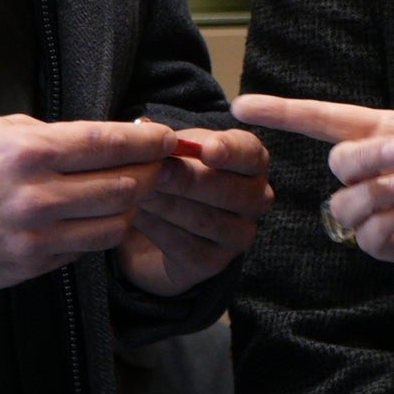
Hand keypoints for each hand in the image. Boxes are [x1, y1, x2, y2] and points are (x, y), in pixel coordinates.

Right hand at [0, 115, 173, 291]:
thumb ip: (53, 134)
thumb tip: (107, 137)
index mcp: (30, 151)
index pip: (109, 143)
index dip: (148, 141)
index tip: (169, 138)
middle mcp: (38, 195)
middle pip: (125, 186)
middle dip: (150, 174)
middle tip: (160, 166)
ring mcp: (36, 236)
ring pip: (114, 225)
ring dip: (129, 209)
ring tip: (128, 194)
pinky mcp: (31, 265)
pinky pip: (84, 250)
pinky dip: (95, 234)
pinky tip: (89, 219)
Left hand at [123, 128, 273, 295]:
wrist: (157, 230)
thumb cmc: (173, 177)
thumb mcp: (173, 152)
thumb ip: (166, 141)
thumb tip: (148, 130)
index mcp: (251, 161)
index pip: (250, 153)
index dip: (230, 151)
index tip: (207, 150)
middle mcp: (255, 198)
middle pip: (229, 190)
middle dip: (188, 180)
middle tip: (156, 171)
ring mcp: (239, 234)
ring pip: (207, 220)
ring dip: (168, 204)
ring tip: (138, 192)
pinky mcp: (214, 263)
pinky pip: (188, 246)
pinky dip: (159, 229)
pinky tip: (137, 216)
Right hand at [230, 27, 393, 267]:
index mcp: (387, 130)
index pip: (323, 119)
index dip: (283, 111)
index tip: (244, 105)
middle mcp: (379, 167)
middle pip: (338, 161)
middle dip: (362, 158)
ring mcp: (385, 207)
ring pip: (344, 203)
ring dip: (373, 194)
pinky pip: (367, 237)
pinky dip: (385, 223)